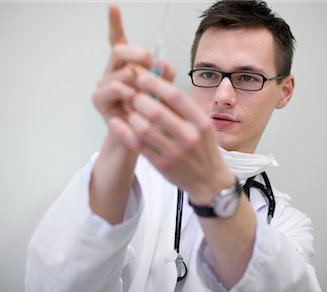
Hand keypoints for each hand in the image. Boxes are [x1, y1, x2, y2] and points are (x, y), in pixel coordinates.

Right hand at [93, 5, 174, 136]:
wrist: (140, 141)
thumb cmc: (151, 116)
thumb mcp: (162, 92)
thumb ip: (164, 76)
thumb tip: (165, 64)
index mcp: (126, 66)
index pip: (118, 41)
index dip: (114, 23)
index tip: (113, 5)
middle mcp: (112, 72)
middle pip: (120, 50)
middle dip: (137, 54)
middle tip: (148, 61)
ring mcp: (104, 84)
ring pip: (122, 71)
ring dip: (139, 81)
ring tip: (147, 96)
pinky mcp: (99, 99)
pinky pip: (116, 87)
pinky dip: (129, 92)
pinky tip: (135, 101)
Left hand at [114, 67, 234, 204]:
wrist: (209, 180)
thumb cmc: (203, 147)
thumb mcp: (201, 123)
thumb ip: (182, 106)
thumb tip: (156, 82)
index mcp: (200, 122)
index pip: (174, 96)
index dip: (154, 83)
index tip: (141, 76)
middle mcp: (189, 136)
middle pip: (156, 111)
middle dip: (138, 98)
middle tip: (131, 93)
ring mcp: (174, 152)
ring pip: (143, 128)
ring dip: (131, 115)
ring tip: (129, 109)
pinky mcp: (161, 165)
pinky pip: (137, 145)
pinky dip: (124, 132)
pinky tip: (117, 122)